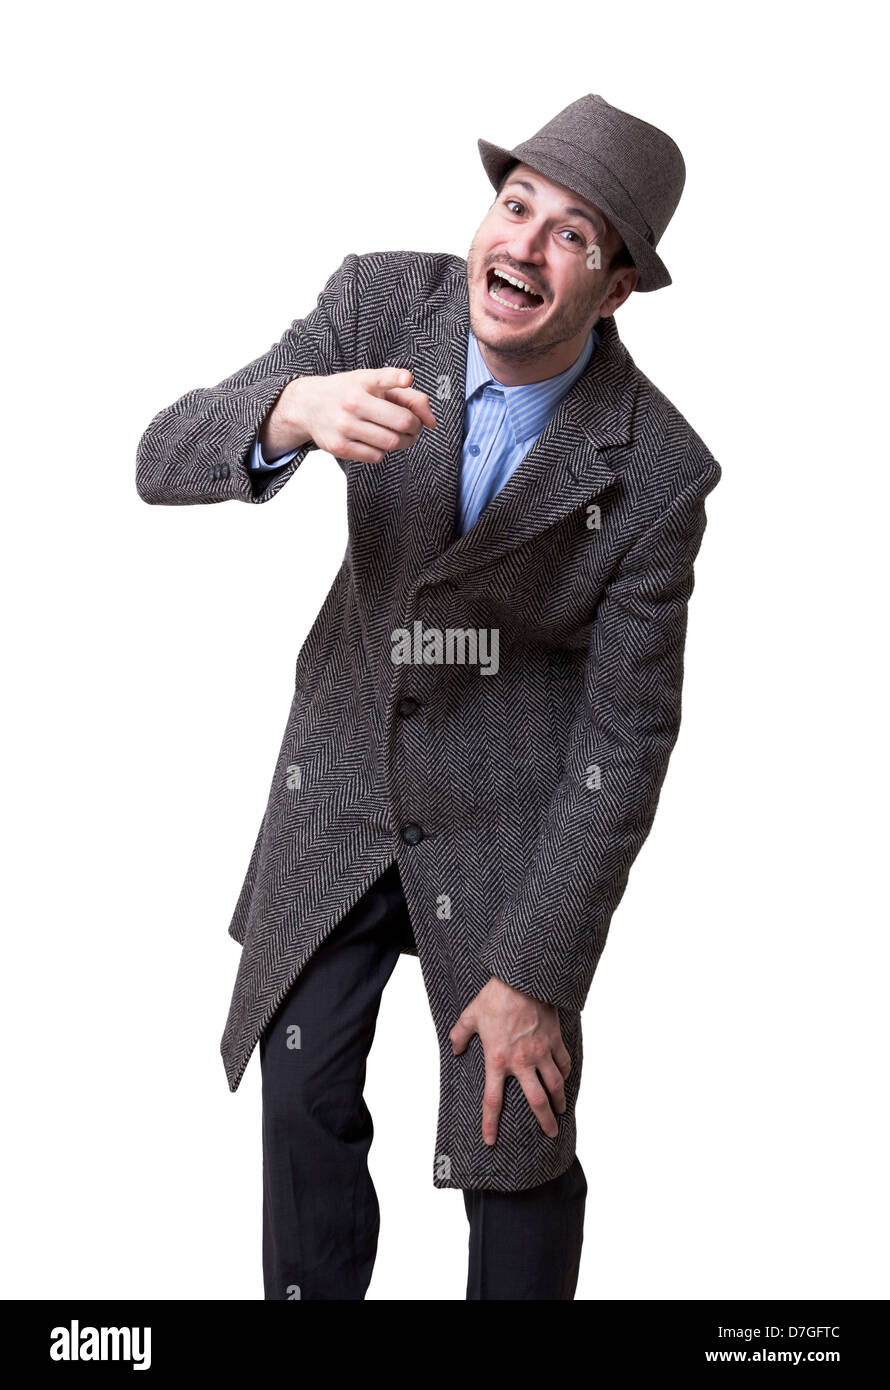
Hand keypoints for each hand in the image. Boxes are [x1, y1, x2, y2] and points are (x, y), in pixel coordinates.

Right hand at [262, 367, 436, 463]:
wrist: (307, 406)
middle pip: (401, 422)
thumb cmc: (350, 393)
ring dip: (404, 442)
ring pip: (391, 442)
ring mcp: (344, 426)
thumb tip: (432, 421)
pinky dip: (383, 451)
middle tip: (413, 426)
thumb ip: (406, 395)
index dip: (396, 379)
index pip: (381, 378)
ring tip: (400, 435)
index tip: (406, 379)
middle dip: (415, 426)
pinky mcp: (339, 447)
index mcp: (362, 381)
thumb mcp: (372, 383)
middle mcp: (352, 402)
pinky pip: (376, 456)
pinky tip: (376, 441)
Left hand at [449, 977, 571, 1145]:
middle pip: (536, 1101)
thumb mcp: (470, 1015)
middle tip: (550, 1133)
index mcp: (497, 1060)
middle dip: (545, 1120)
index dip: (491, 1123)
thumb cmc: (495, 997)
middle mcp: (522, 1062)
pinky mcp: (554, 1041)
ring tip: (560, 1111)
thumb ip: (460, 1035)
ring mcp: (541, 1052)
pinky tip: (564, 1079)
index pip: (493, 1100)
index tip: (491, 1140)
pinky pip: (563, 1063)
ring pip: (555, 1085)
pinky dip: (565, 1073)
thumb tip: (456, 1048)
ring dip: (559, 1101)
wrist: (522, 980)